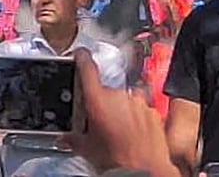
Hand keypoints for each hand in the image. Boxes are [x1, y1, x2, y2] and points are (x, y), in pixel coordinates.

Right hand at [59, 49, 177, 176]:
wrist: (145, 171)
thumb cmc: (116, 160)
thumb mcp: (86, 149)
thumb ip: (73, 139)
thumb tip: (64, 139)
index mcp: (97, 100)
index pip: (87, 68)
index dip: (82, 58)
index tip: (80, 53)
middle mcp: (119, 96)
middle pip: (105, 90)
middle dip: (101, 103)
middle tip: (99, 121)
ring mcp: (138, 103)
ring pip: (125, 99)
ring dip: (120, 109)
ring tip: (118, 129)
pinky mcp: (153, 113)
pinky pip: (141, 109)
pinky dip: (136, 117)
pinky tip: (132, 133)